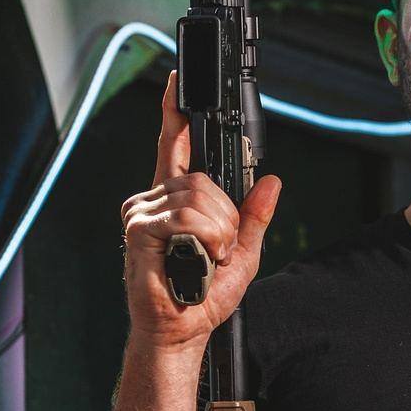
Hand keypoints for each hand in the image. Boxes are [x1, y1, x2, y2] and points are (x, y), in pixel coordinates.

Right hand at [120, 70, 281, 350]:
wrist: (183, 327)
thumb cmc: (205, 295)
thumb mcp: (244, 251)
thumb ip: (256, 215)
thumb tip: (271, 181)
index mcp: (178, 201)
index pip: (174, 148)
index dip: (175, 115)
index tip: (176, 83)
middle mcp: (156, 200)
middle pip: (203, 177)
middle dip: (226, 214)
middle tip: (220, 247)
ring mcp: (143, 212)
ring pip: (199, 196)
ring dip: (219, 230)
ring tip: (209, 256)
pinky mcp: (139, 228)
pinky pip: (187, 216)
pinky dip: (206, 238)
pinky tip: (199, 258)